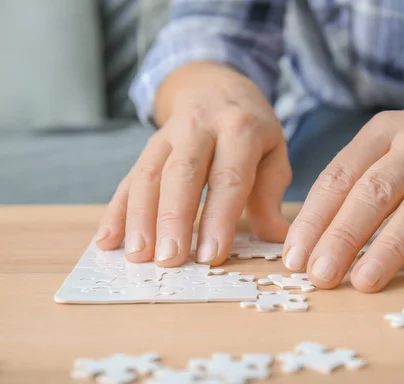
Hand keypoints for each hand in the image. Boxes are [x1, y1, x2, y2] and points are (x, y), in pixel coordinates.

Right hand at [95, 63, 290, 266]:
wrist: (215, 85)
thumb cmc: (250, 129)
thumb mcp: (272, 152)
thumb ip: (271, 194)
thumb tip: (279, 237)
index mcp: (239, 129)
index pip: (229, 178)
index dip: (219, 218)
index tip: (210, 256)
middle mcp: (199, 127)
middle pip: (182, 175)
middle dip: (173, 219)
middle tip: (168, 260)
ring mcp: (167, 135)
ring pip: (149, 175)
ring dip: (139, 217)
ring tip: (137, 255)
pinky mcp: (148, 147)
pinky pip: (128, 177)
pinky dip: (116, 210)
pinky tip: (106, 239)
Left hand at [283, 88, 403, 291]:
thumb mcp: (386, 143)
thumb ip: (353, 182)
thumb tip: (310, 238)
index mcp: (383, 131)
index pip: (340, 176)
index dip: (314, 218)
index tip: (295, 257)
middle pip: (376, 191)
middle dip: (344, 237)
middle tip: (321, 275)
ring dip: (389, 247)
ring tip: (364, 282)